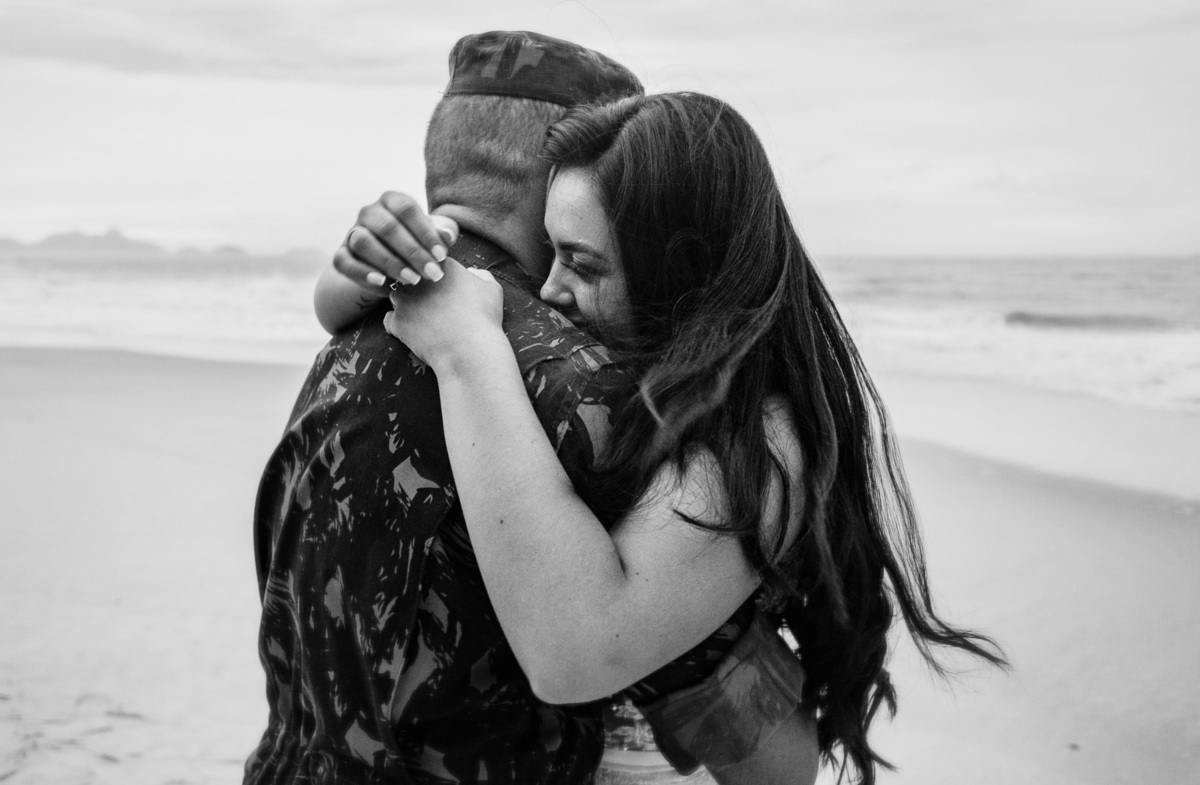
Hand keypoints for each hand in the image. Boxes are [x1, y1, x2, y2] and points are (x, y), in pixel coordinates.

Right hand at [333, 191, 459, 289]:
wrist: (389, 265)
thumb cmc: (417, 244)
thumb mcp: (433, 236)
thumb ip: (444, 231)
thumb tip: (447, 235)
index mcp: (392, 200)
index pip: (407, 209)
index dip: (425, 232)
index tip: (441, 256)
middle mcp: (369, 212)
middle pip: (388, 227)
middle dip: (413, 253)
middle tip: (432, 273)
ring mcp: (353, 232)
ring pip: (364, 242)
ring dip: (390, 262)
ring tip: (412, 279)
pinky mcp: (341, 254)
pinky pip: (345, 262)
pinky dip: (362, 272)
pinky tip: (381, 281)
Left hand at [383, 258, 505, 370]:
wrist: (470, 349)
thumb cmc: (484, 318)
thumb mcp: (492, 290)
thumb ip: (482, 275)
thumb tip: (473, 273)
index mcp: (441, 265)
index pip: (429, 260)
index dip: (434, 273)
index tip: (442, 286)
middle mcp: (418, 277)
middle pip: (410, 275)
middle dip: (416, 285)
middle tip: (431, 302)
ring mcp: (405, 299)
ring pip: (396, 295)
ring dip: (405, 303)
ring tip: (421, 318)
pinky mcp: (397, 321)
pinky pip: (389, 319)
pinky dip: (397, 325)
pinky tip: (412, 331)